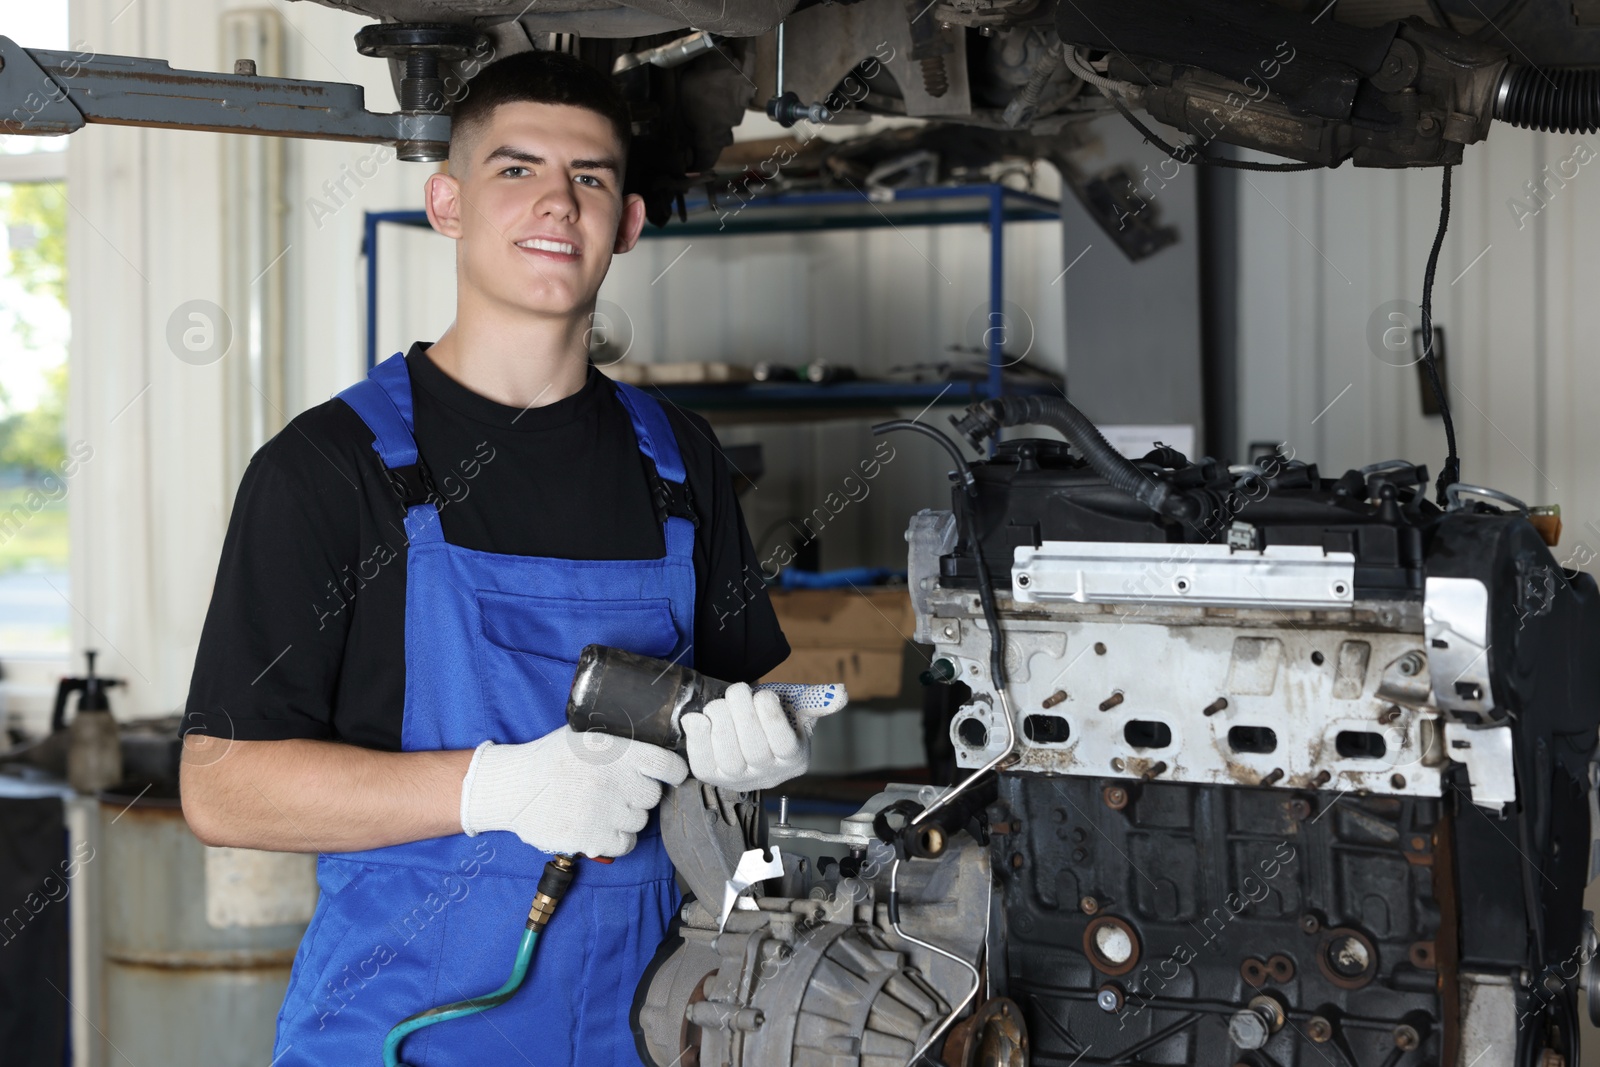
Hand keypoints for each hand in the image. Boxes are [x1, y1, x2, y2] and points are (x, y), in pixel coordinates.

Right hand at [459, 727, 687, 857]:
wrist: (514, 788)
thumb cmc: (551, 759)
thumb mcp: (586, 735)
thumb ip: (620, 742)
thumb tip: (655, 743)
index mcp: (617, 751)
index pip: (667, 766)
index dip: (674, 772)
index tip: (671, 775)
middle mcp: (616, 782)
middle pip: (653, 796)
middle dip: (639, 793)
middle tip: (618, 789)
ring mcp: (606, 812)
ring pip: (640, 821)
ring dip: (626, 816)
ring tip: (601, 806)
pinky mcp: (594, 839)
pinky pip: (625, 844)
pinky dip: (617, 838)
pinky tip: (600, 825)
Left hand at [680, 681, 847, 791]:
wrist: (744, 733)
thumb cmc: (771, 718)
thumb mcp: (795, 707)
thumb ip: (815, 700)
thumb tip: (839, 693)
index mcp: (793, 759)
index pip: (783, 743)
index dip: (770, 715)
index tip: (763, 694)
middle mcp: (766, 775)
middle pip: (754, 749)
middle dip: (743, 712)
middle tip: (738, 690)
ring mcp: (737, 779)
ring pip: (728, 757)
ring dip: (720, 721)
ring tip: (721, 703)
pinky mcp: (711, 777)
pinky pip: (701, 763)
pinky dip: (697, 738)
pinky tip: (700, 719)